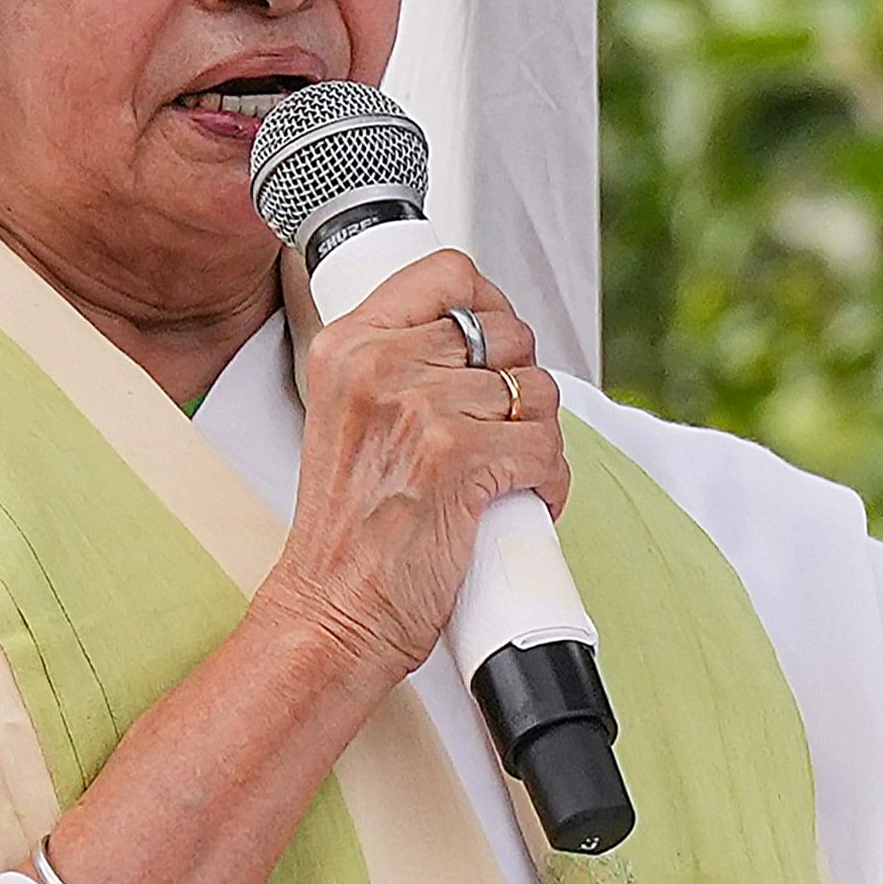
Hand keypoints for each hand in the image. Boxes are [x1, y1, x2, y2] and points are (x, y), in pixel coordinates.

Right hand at [256, 249, 567, 682]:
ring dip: (537, 439)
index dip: (490, 305)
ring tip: (503, 474)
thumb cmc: (350, 528)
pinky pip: (548, 446)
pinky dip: (549, 482)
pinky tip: (520, 500)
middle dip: (519, 386)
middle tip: (498, 433)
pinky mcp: (459, 459)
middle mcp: (380, 365)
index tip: (493, 348)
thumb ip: (400, 366)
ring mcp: (421, 409)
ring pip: (538, 391)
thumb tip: (481, 333)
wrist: (332, 610)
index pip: (449, 272)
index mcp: (349, 346)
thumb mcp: (350, 416)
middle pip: (506, 332)